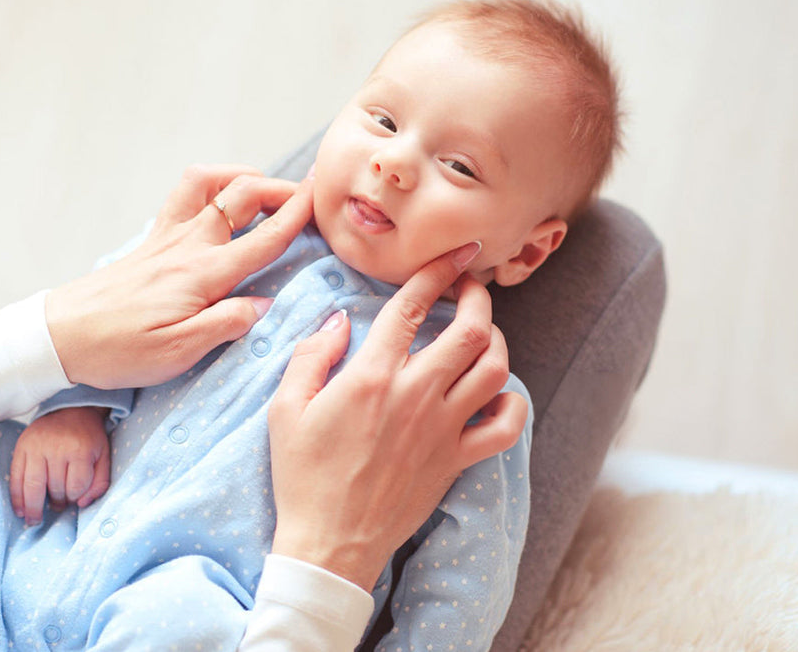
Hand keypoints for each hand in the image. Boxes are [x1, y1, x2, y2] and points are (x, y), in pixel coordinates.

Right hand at [9, 407, 111, 525]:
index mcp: (80, 449)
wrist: (71, 410)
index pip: (76, 486)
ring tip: (34, 520)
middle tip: (58, 508)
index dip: (76, 498)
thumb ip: (100, 483)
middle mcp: (57, 447)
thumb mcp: (104, 457)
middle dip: (56, 503)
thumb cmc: (88, 438)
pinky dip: (16, 497)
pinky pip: (16, 476)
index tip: (75, 498)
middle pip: (54, 488)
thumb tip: (82, 504)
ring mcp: (36, 446)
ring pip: (33, 485)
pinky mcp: (22, 446)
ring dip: (33, 507)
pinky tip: (20, 510)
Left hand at [46, 165, 313, 388]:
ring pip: (207, 182)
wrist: (60, 335)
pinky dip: (208, 185)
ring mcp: (166, 237)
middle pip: (242, 196)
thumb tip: (265, 305)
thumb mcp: (179, 352)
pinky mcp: (150, 240)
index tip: (323, 195)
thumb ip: (227, 324)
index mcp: (204, 274)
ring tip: (262, 186)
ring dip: (240, 175)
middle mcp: (188, 245)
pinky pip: (182, 195)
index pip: (265, 238)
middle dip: (279, 187)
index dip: (298, 215)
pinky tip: (217, 201)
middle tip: (305, 194)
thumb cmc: (119, 349)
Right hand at [267, 245, 528, 591]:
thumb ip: (311, 355)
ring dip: (496, 341)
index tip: (453, 254)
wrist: (330, 544)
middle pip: (470, 330)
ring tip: (482, 332)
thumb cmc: (302, 475)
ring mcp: (442, 430)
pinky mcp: (456, 461)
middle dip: (478, 296)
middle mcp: (416, 396)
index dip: (437, 271)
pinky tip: (497, 393)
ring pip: (495, 370)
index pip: (413, 306)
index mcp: (372, 376)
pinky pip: (505, 428)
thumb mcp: (286, 408)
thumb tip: (338, 319)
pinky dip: (511, 404)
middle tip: (471, 286)